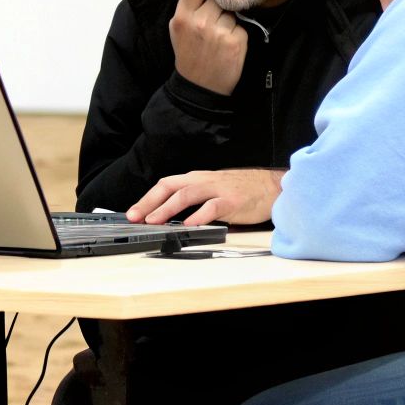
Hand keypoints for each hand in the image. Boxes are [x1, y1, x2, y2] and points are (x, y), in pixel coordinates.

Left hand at [125, 169, 284, 225]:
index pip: (166, 185)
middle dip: (149, 202)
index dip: (147, 198)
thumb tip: (168, 217)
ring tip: (154, 220)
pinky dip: (198, 216)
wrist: (272, 187)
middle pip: (170, 187)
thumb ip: (193, 200)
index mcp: (197, 179)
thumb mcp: (212, 191)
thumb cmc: (241, 190)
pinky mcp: (232, 200)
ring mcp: (218, 189)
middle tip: (134, 217)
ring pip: (186, 194)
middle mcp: (204, 181)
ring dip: (167, 208)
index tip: (132, 212)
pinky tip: (188, 225)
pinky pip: (212, 207)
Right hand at [169, 0, 246, 95]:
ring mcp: (219, 32)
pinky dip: (236, 34)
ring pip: (231, 12)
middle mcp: (200, 22)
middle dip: (218, 5)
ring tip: (218, 37)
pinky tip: (227, 46)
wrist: (199, 87)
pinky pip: (241, 26)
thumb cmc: (188, 54)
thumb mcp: (177, 28)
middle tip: (212, 21)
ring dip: (228, 21)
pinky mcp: (236, 41)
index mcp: (183, 16)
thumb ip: (187, 3)